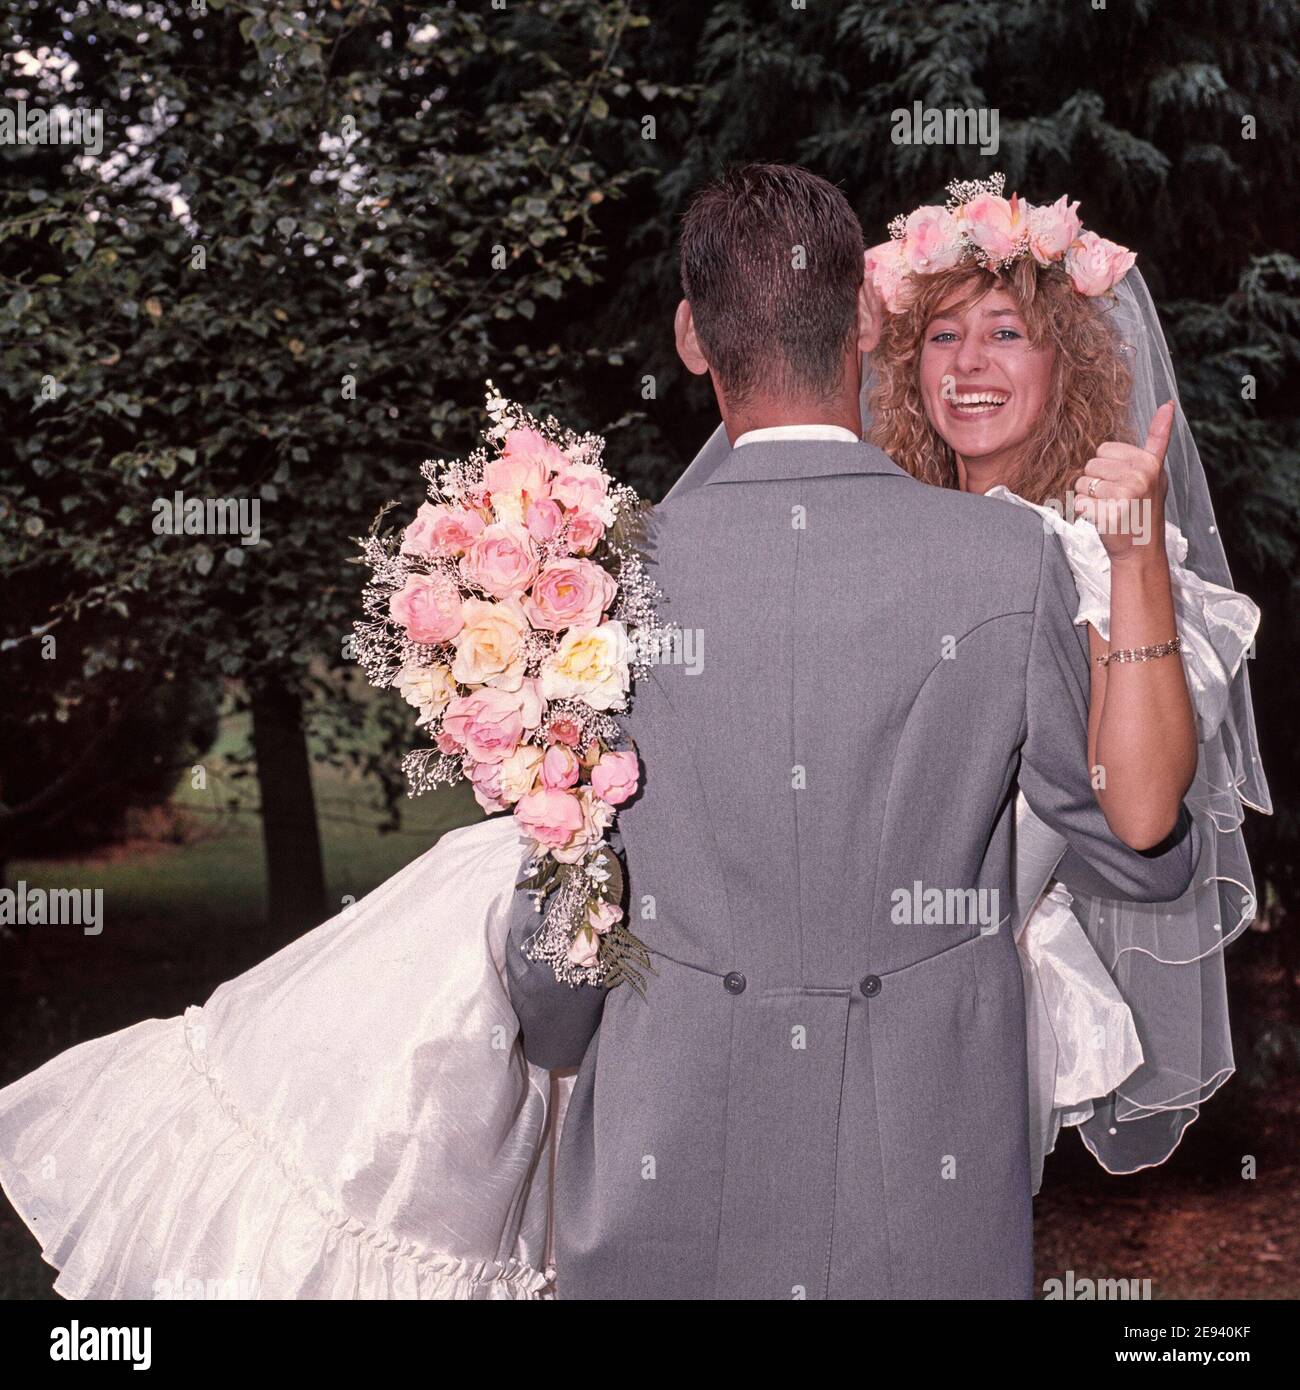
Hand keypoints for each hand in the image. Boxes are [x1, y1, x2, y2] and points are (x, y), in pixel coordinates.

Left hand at [1072, 401, 1174, 564]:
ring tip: (1108, 509)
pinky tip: (1101, 520)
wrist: (1141, 550)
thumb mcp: (1154, 471)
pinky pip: (1078, 503)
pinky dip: (1083, 513)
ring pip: (1081, 484)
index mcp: (1148, 462)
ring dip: (1088, 498)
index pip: (1103, 449)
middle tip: (1114, 500)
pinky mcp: (1109, 515)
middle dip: (1095, 483)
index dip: (1106, 468)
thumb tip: (1168, 404)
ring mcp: (1125, 496)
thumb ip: (1157, 439)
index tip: (1124, 484)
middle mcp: (1139, 477)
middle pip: (1090, 465)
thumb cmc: (1142, 509)